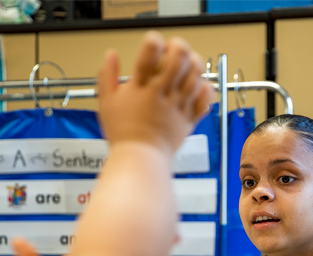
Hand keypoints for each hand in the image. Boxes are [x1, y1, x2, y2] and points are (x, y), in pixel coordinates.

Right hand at [97, 32, 213, 155]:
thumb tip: (111, 56)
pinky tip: (199, 84)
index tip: (153, 41)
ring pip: (195, 76)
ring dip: (195, 64)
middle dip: (179, 47)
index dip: (153, 42)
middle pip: (178, 60)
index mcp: (140, 88)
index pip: (148, 55)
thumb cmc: (123, 134)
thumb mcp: (107, 102)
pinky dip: (205, 89)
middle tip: (176, 48)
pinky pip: (204, 100)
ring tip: (189, 63)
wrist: (140, 158)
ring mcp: (177, 106)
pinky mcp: (189, 119)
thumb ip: (107, 76)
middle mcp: (161, 94)